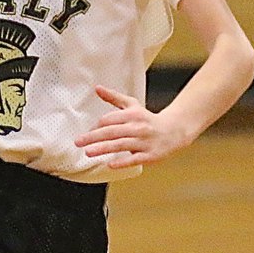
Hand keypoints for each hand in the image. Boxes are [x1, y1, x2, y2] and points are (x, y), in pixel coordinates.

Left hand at [74, 85, 190, 168]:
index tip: (85, 134)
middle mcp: (138, 127)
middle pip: (112, 132)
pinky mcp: (150, 155)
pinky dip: (123, 161)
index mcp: (132, 114)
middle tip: (78, 142)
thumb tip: (97, 88)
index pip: (110, 120)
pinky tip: (110, 164)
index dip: (96, 127)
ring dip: (104, 148)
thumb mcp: (132, 105)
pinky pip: (135, 159)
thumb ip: (113, 97)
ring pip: (121, 144)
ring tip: (88, 152)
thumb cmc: (148, 119)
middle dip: (94, 137)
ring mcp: (144, 141)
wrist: (174, 131)